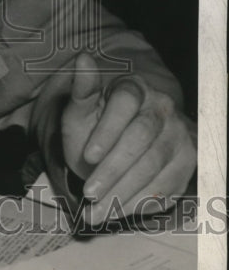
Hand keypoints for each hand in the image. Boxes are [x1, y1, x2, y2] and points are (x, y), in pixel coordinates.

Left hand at [61, 52, 196, 223]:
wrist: (117, 144)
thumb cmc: (94, 125)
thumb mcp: (80, 110)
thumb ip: (82, 90)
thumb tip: (82, 58)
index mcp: (134, 88)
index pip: (125, 103)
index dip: (107, 131)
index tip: (88, 156)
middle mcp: (162, 108)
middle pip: (141, 139)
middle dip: (113, 170)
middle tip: (89, 193)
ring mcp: (179, 134)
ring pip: (154, 166)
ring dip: (123, 192)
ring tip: (96, 211)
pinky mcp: (188, 161)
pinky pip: (167, 186)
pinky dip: (139, 202)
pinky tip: (117, 210)